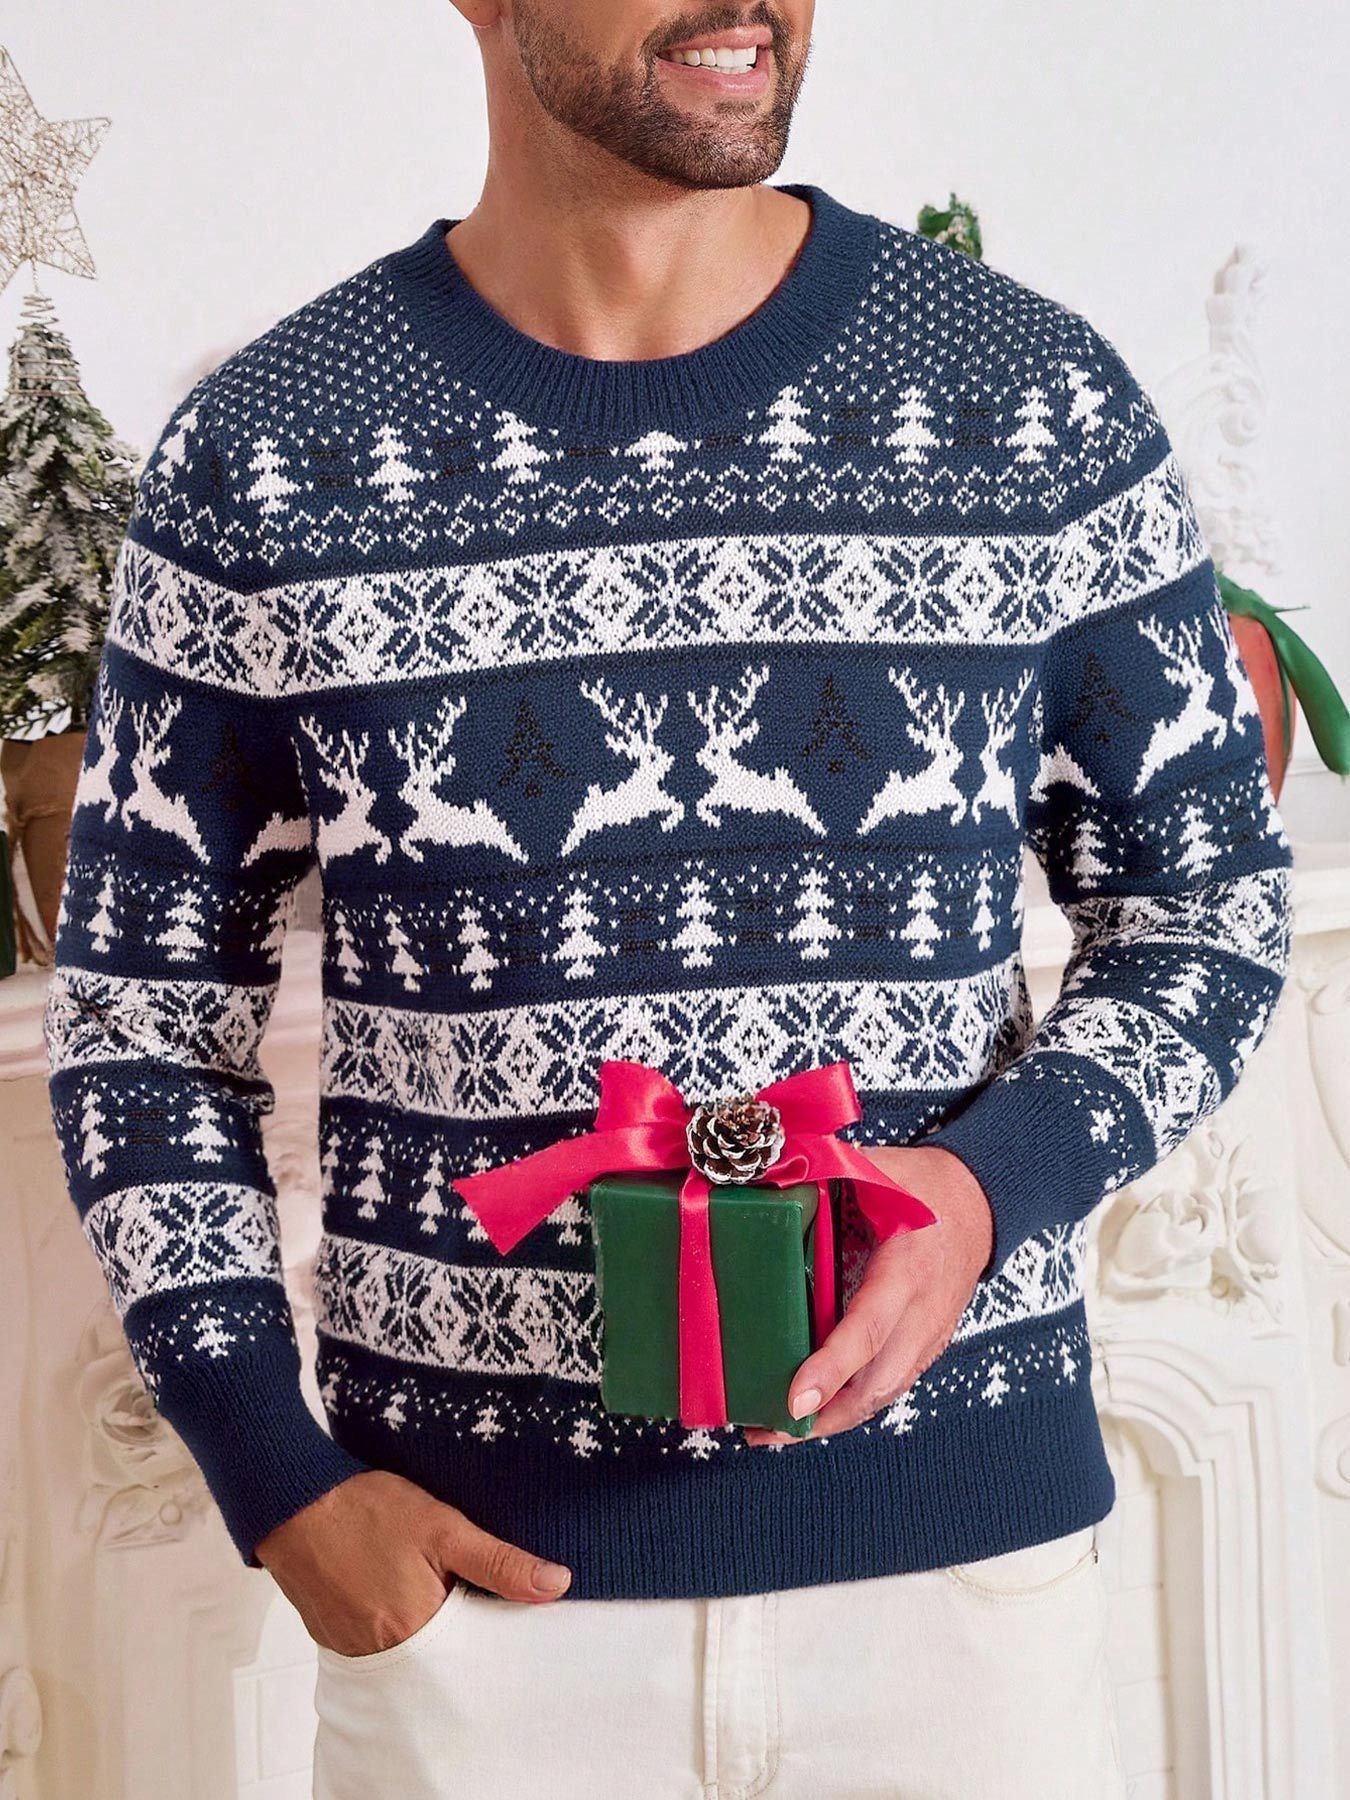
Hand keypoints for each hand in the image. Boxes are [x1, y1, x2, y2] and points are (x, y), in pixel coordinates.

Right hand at [255, 1469, 571, 1654]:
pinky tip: (393, 1582)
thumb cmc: (366, 1508)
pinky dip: (390, 1616)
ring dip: (423, 1619)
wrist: (292, 1499)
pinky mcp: (331, 1634)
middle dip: (457, 1620)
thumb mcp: (445, 1527)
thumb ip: (500, 1562)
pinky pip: (374, 1638)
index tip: (500, 1595)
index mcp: (417, 1631)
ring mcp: (352, 1646)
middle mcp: (383, 1652)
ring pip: (408, 1645)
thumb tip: (556, 1584)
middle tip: (458, 1579)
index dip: (493, 1620)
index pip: (475, 1648)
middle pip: (441, 1652)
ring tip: (424, 1577)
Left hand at [743, 1144, 993, 1447]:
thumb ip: (825, 1178)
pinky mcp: (925, 1345)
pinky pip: (886, 1386)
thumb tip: (765, 1180)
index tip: (794, 1399)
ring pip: (881, 1395)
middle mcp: (922, 1313)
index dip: (831, 1367)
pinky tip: (812, 1413)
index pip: (868, 1328)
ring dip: (831, 1421)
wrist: (981, 1203)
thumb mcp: (879, 1171)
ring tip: (774, 1432)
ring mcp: (928, 1335)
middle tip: (765, 1431)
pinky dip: (850, 1406)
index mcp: (907, 1269)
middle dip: (822, 1417)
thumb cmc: (924, 1186)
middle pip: (876, 1384)